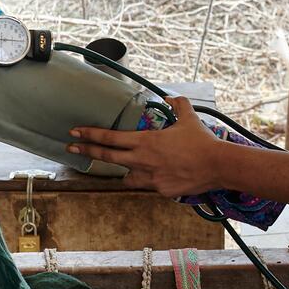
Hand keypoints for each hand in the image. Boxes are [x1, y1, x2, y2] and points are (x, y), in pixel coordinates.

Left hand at [69, 98, 219, 196]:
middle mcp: (142, 160)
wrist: (217, 165)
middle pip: (108, 157)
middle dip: (87, 151)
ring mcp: (150, 177)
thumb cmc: (201, 140)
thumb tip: (169, 97)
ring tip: (127, 168)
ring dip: (124, 172)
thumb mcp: (188, 117)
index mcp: (145, 141)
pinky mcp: (160, 190)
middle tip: (72, 148)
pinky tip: (162, 175)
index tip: (75, 133)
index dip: (90, 135)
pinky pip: (149, 185)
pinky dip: (151, 180)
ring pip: (126, 177)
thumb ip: (177, 105)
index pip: (110, 138)